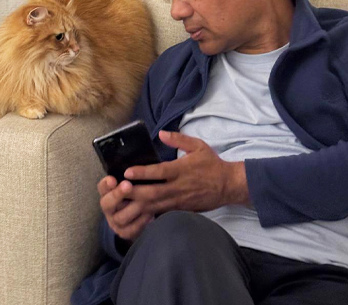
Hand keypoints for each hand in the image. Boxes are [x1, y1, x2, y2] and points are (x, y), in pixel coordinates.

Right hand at [98, 175, 153, 240]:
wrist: (137, 214)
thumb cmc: (135, 193)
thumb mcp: (131, 183)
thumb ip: (130, 177)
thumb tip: (133, 170)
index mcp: (106, 193)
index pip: (102, 188)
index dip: (106, 184)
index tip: (112, 179)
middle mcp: (107, 208)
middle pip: (106, 204)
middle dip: (117, 194)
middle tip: (127, 185)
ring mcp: (114, 222)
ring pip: (120, 218)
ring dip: (132, 209)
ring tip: (145, 202)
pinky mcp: (124, 233)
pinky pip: (131, 229)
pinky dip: (141, 222)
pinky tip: (150, 214)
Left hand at [123, 130, 249, 214]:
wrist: (229, 186)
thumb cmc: (212, 165)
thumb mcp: (199, 146)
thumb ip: (179, 139)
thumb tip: (162, 133)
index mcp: (181, 170)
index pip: (159, 172)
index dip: (142, 172)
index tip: (127, 172)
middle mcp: (179, 186)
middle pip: (153, 192)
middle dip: (134, 193)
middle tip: (117, 190)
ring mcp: (180, 200)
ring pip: (155, 206)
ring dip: (137, 205)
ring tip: (121, 203)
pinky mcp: (181, 209)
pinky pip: (162, 213)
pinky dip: (148, 214)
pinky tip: (135, 213)